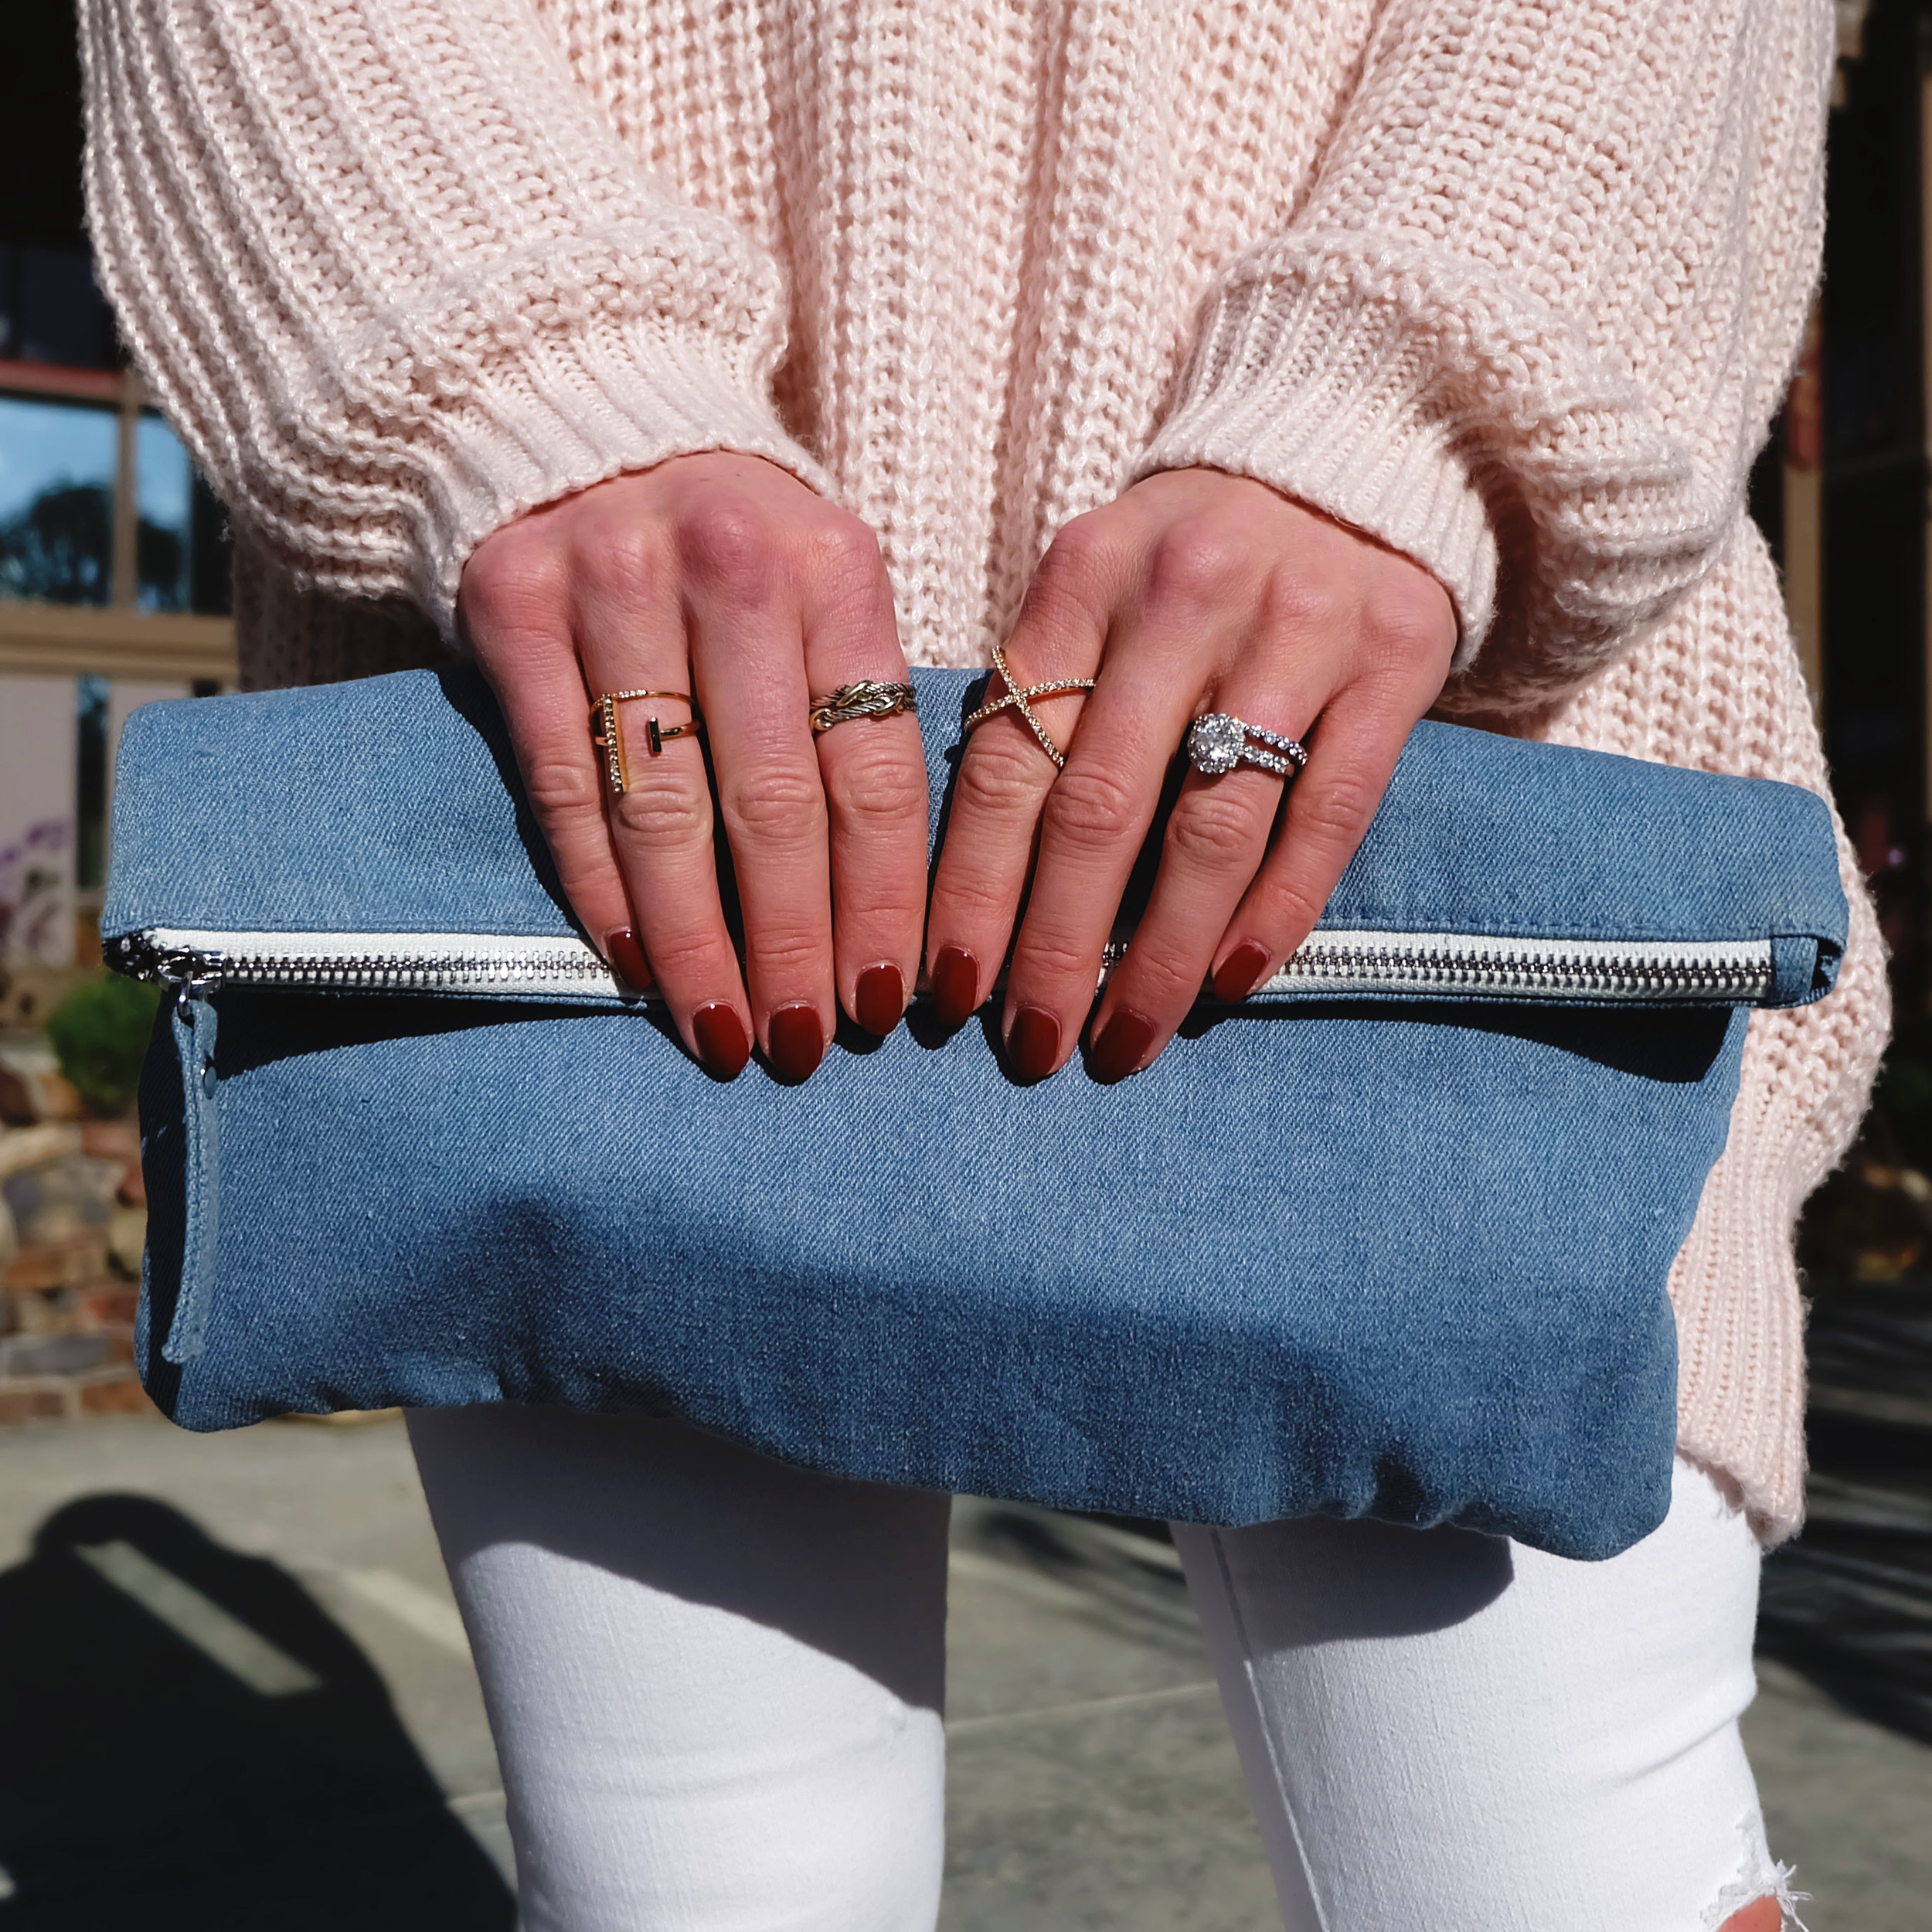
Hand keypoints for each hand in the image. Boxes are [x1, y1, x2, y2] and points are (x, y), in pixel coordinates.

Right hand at [460, 454, 926, 1081]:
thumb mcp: (826, 599)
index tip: (884, 1005)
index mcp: (837, 569)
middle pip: (773, 803)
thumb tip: (903, 918)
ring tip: (722, 1030)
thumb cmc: (735, 555)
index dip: (881, 903)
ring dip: (695, 942)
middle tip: (802, 1047)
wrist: (586, 429)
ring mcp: (612, 580)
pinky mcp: (511, 606)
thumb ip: (859, 720)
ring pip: (663, 808)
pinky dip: (598, 887)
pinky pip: (561, 785)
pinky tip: (632, 963)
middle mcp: (731, 565)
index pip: (872, 771)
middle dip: (794, 945)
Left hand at [925, 469, 1456, 1080]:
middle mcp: (1185, 595)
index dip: (973, 888)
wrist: (1352, 461)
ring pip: (1213, 829)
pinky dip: (1275, 913)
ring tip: (1125, 1040)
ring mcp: (1297, 627)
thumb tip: (969, 880)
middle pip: (1101, 810)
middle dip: (1058, 948)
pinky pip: (1326, 818)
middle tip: (1033, 1049)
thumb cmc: (1190, 563)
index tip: (951, 987)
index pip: (1006, 761)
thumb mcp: (1095, 589)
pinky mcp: (1393, 663)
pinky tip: (1229, 984)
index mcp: (1083, 577)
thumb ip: (1039, 699)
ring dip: (1162, 958)